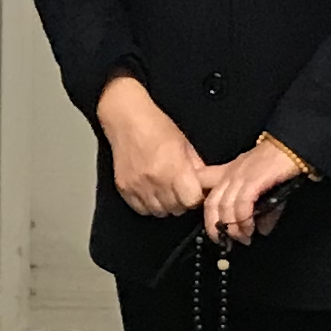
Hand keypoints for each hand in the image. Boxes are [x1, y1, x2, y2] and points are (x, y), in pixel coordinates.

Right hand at [95, 75, 215, 219]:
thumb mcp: (185, 144)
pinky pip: (141, 209)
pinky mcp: (124, 188)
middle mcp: (156, 180)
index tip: (194, 192)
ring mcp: (138, 186)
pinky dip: (148, 204)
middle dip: (182, 202)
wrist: (126, 119)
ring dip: (165, 205)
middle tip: (179, 189)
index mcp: (175, 168)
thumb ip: (196, 167)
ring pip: (159, 212)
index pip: (192, 201)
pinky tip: (151, 191)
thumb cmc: (155, 126)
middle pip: (176, 209)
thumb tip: (206, 185)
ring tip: (165, 189)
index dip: (196, 198)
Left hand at [202, 137, 306, 246]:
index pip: (201, 183)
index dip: (198, 203)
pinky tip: (250, 229)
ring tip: (242, 239)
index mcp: (227, 172)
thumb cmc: (278, 166)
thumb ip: (261, 210)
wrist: (292, 147)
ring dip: (232, 228)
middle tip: (226, 241)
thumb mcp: (264, 189)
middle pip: (210, 204)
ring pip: (224, 207)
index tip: (211, 223)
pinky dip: (244, 221)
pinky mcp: (252, 181)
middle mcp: (229, 174)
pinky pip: (241, 205)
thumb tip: (261, 231)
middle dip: (215, 227)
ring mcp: (239, 177)